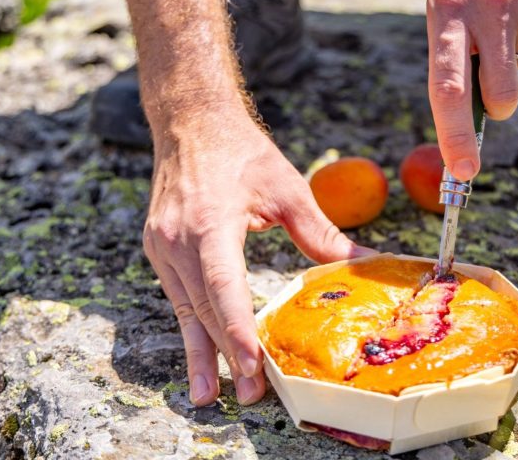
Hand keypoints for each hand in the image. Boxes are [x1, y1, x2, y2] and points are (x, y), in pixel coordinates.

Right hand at [143, 106, 368, 405]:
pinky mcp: (158, 247)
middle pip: (203, 307)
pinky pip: (177, 294)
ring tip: (209, 393)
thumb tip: (358, 262)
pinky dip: (191, 324)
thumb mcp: (286, 187)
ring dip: (200, 350)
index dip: (237, 328)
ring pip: (185, 307)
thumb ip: (319, 231)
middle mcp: (178, 239)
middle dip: (225, 354)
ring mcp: (162, 245)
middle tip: (247, 394)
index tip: (252, 364)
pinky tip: (200, 351)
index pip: (223, 286)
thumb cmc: (240, 151)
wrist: (191, 123)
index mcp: (210, 222)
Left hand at [427, 0, 517, 179]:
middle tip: (495, 87)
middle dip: (499, 103)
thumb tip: (478, 110)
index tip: (463, 172)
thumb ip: (455, 51)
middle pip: (499, 93)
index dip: (455, 136)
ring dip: (516, 51)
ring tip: (508, 6)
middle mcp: (489, 10)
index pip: (447, 88)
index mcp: (447, 11)